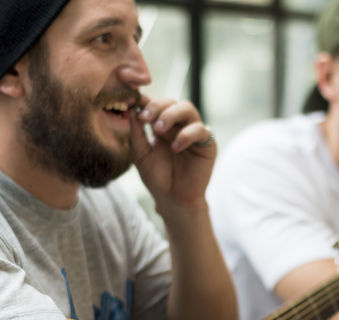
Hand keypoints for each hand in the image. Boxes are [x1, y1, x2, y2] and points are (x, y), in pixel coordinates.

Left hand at [128, 95, 215, 214]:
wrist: (173, 199)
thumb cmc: (157, 178)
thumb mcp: (140, 154)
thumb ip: (136, 133)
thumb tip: (130, 110)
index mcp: (163, 126)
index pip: (157, 105)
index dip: (146, 101)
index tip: (132, 104)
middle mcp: (179, 126)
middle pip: (172, 101)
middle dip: (157, 107)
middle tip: (145, 118)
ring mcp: (194, 133)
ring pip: (188, 108)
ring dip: (171, 115)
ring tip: (158, 130)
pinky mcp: (207, 144)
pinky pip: (201, 129)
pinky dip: (186, 135)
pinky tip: (175, 147)